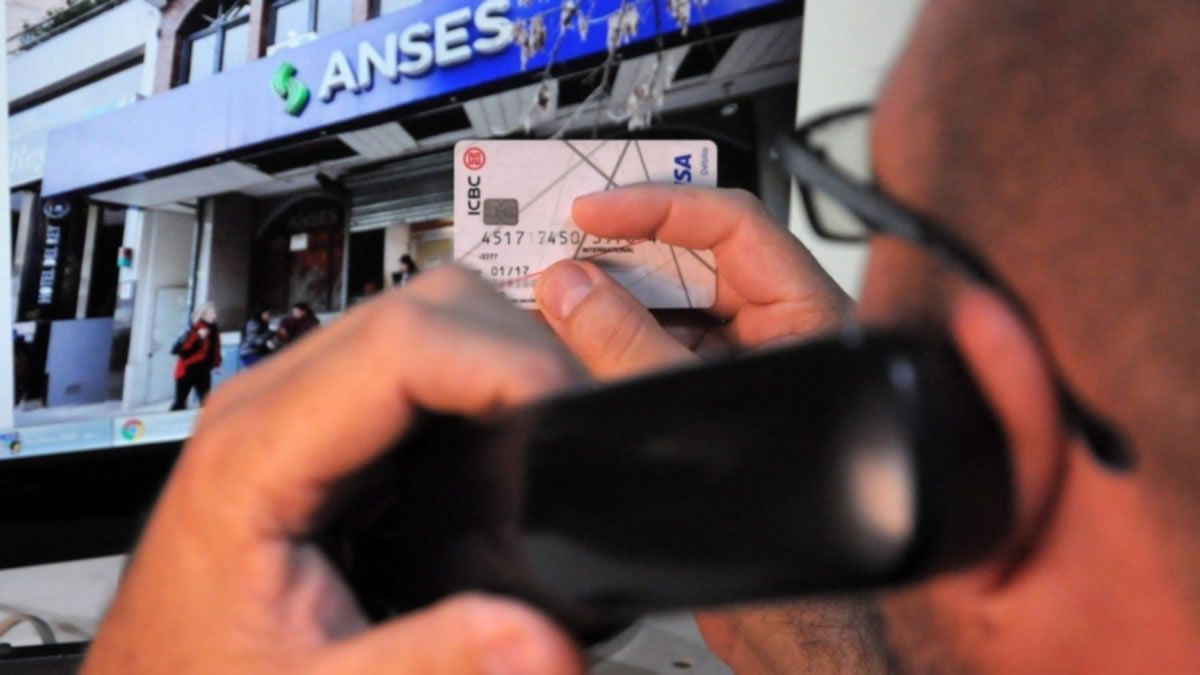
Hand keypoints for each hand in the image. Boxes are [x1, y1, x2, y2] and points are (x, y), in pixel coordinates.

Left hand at [84, 268, 585, 674]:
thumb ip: (433, 665)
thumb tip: (548, 640)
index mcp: (257, 455)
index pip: (401, 343)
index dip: (503, 361)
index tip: (566, 410)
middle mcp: (273, 410)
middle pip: (422, 305)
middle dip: (517, 347)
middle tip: (571, 420)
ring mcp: (300, 409)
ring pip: (425, 319)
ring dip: (501, 358)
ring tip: (549, 427)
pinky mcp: (327, 428)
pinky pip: (416, 364)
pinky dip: (479, 384)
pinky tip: (506, 439)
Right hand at [534, 185, 885, 673]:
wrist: (804, 622)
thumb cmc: (798, 524)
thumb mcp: (693, 411)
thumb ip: (625, 346)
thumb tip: (570, 289)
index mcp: (805, 319)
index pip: (731, 227)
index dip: (658, 207)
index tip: (594, 210)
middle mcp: (777, 336)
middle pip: (693, 266)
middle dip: (623, 255)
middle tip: (560, 249)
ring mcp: (745, 371)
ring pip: (670, 312)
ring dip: (611, 302)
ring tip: (553, 297)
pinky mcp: (715, 406)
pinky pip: (659, 355)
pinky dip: (612, 348)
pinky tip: (569, 348)